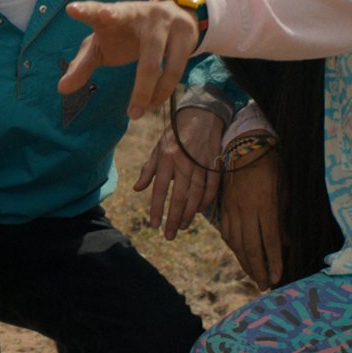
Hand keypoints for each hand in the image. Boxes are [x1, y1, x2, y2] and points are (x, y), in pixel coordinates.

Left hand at [58, 0, 201, 118]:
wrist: (175, 14)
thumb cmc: (127, 34)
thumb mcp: (103, 46)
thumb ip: (82, 65)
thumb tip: (61, 89)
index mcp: (114, 14)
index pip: (97, 11)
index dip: (86, 10)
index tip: (72, 9)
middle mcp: (139, 14)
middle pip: (141, 49)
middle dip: (131, 67)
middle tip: (126, 97)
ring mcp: (164, 23)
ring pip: (154, 63)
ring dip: (144, 93)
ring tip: (134, 114)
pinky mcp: (185, 35)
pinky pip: (174, 69)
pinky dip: (161, 91)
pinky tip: (152, 103)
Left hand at [135, 107, 223, 239]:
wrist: (201, 117)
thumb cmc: (175, 134)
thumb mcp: (157, 148)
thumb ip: (148, 170)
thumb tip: (137, 189)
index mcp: (167, 159)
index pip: (160, 190)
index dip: (157, 209)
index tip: (154, 225)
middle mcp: (184, 164)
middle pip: (179, 198)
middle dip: (173, 218)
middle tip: (169, 235)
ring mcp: (201, 166)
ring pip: (196, 196)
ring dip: (189, 214)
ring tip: (182, 227)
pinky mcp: (214, 166)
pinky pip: (211, 189)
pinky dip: (206, 202)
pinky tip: (198, 212)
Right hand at [218, 148, 284, 289]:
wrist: (246, 146)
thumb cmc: (271, 168)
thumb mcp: (283, 192)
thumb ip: (282, 220)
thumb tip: (283, 243)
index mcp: (266, 207)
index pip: (270, 242)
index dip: (273, 262)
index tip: (276, 278)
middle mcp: (247, 211)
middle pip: (251, 247)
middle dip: (257, 269)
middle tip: (263, 285)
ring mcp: (233, 209)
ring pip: (236, 243)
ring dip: (244, 262)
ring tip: (253, 275)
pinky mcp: (224, 207)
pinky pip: (226, 232)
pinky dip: (233, 246)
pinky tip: (239, 254)